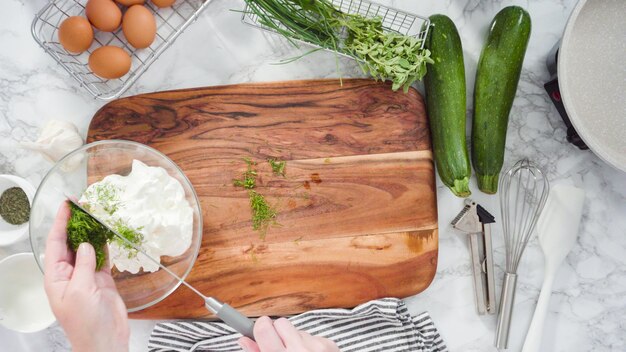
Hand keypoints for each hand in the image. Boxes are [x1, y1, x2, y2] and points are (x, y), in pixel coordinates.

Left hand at [44, 202, 129, 351]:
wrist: (105, 340)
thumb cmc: (86, 322)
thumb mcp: (79, 290)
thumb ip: (83, 265)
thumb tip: (87, 244)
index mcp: (56, 277)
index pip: (56, 244)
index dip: (61, 223)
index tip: (68, 205)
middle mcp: (69, 274)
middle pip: (72, 243)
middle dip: (77, 224)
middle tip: (85, 204)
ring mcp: (86, 276)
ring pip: (88, 248)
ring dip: (92, 232)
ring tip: (97, 214)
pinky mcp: (102, 279)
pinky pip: (102, 257)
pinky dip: (105, 245)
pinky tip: (107, 232)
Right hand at [238, 316, 338, 351]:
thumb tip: (244, 340)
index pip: (264, 328)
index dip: (260, 327)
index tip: (260, 329)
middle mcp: (299, 351)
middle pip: (281, 323)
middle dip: (277, 332)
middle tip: (278, 346)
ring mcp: (316, 347)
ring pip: (297, 330)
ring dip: (295, 341)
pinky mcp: (330, 345)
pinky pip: (312, 336)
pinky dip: (309, 345)